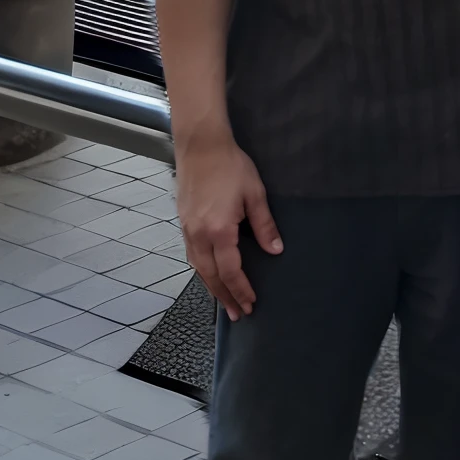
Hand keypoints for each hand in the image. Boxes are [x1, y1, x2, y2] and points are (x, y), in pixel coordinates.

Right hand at [175, 134, 281, 319]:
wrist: (201, 146)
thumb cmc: (231, 166)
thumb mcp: (255, 193)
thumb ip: (265, 225)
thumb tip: (275, 250)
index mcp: (219, 230)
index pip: (230, 270)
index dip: (241, 289)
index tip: (252, 302)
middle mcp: (199, 235)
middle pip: (211, 277)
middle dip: (226, 297)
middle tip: (239, 314)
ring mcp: (188, 230)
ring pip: (198, 268)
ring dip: (212, 287)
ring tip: (225, 302)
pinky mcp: (183, 223)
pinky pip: (192, 256)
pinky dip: (202, 271)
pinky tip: (210, 275)